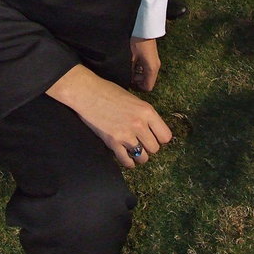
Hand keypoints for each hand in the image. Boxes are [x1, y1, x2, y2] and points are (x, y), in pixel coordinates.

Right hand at [46, 65, 171, 168]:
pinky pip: (127, 161)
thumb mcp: (134, 99)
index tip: (154, 136)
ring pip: (143, 157)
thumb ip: (144, 114)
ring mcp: (126, 135)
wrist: (87, 93)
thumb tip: (151, 129)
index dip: (160, 138)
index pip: (166, 136)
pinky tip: (126, 158)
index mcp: (147, 111)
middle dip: (149, 147)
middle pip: (155, 148)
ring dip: (139, 156)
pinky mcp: (113, 143)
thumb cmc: (109, 91)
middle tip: (142, 142)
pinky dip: (128, 162)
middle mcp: (140, 124)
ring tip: (134, 151)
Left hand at [130, 37, 160, 91]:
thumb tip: (128, 79)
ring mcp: (155, 62)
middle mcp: (156, 67)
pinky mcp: (153, 58)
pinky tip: (134, 62)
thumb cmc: (137, 42)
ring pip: (148, 75)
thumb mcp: (131, 57)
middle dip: (138, 80)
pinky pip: (148, 68)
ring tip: (130, 67)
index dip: (138, 87)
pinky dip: (141, 69)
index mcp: (151, 69)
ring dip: (139, 74)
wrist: (145, 29)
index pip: (148, 87)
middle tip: (129, 74)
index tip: (130, 80)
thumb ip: (130, 70)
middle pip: (148, 82)